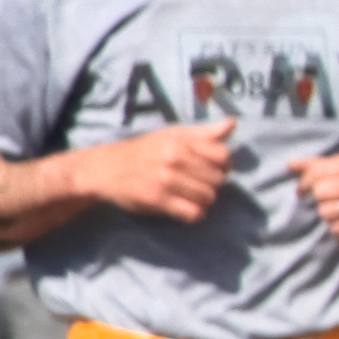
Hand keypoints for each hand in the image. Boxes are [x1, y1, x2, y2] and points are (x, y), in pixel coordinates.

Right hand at [86, 121, 241, 223]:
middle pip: (218, 179)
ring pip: (208, 198)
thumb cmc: (144, 150)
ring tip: (190, 195)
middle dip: (212, 184)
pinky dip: (193, 214)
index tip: (210, 168)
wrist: (105, 168)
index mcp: (181, 142)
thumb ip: (204, 133)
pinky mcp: (157, 200)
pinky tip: (184, 208)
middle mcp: (174, 159)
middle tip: (197, 184)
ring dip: (203, 200)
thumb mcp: (172, 135)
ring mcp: (165, 180)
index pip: (223, 157)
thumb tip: (232, 123)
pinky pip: (192, 213)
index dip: (222, 165)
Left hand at [287, 146, 338, 243]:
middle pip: (320, 190)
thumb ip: (321, 165)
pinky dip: (336, 228)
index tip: (303, 189)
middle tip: (322, 202)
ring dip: (326, 214)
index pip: (319, 169)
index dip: (305, 181)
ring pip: (326, 210)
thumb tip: (290, 164)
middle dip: (316, 199)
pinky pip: (336, 227)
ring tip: (338, 213)